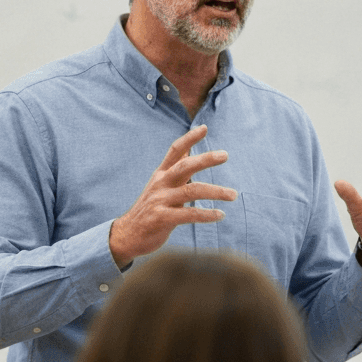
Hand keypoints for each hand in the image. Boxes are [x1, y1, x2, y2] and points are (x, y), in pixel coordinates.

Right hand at [109, 124, 236, 268]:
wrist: (128, 234)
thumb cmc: (150, 208)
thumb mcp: (159, 185)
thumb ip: (174, 168)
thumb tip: (188, 149)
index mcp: (161, 174)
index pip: (175, 150)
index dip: (189, 138)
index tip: (204, 127)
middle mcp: (161, 184)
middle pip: (185, 166)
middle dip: (205, 159)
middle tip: (225, 155)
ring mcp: (160, 201)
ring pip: (192, 191)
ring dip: (216, 192)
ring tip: (233, 194)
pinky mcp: (163, 219)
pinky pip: (189, 215)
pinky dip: (207, 214)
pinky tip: (220, 214)